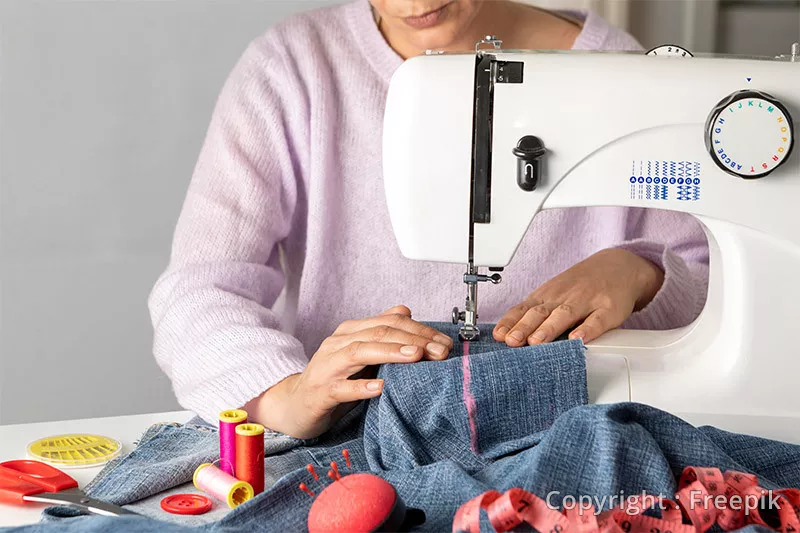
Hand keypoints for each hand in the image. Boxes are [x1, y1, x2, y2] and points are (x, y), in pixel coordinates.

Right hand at [245, 305, 452, 438]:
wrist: (294, 404)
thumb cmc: (333, 379)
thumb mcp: (359, 353)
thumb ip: (380, 332)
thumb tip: (405, 310)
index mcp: (350, 332)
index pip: (389, 322)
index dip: (420, 330)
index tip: (444, 343)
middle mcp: (338, 344)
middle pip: (379, 333)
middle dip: (413, 339)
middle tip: (439, 351)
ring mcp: (327, 367)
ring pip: (360, 353)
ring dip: (390, 353)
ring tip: (415, 356)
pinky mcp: (320, 392)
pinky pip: (341, 388)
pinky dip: (361, 386)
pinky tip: (379, 389)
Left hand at [493, 248, 663, 346]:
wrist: (620, 266)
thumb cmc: (581, 285)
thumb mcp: (554, 293)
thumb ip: (534, 312)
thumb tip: (507, 333)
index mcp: (548, 295)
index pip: (524, 309)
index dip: (511, 322)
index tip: (499, 335)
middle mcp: (564, 297)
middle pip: (540, 312)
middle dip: (524, 327)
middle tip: (512, 341)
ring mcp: (586, 302)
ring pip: (565, 315)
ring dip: (549, 329)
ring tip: (537, 342)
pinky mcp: (608, 309)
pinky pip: (597, 320)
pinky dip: (587, 329)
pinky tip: (578, 339)